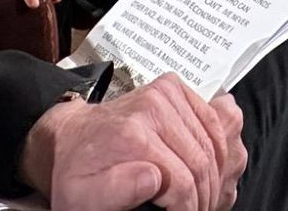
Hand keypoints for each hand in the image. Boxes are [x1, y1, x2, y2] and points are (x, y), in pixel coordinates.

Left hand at [23, 76, 245, 210]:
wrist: (68, 139)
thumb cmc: (76, 173)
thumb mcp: (83, 196)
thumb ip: (115, 191)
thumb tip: (154, 178)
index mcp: (132, 136)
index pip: (182, 182)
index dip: (189, 209)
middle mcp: (152, 108)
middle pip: (201, 162)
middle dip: (205, 195)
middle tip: (198, 209)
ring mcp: (165, 93)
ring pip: (212, 142)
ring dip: (214, 173)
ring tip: (203, 194)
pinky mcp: (172, 88)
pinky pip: (212, 120)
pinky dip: (218, 147)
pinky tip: (209, 166)